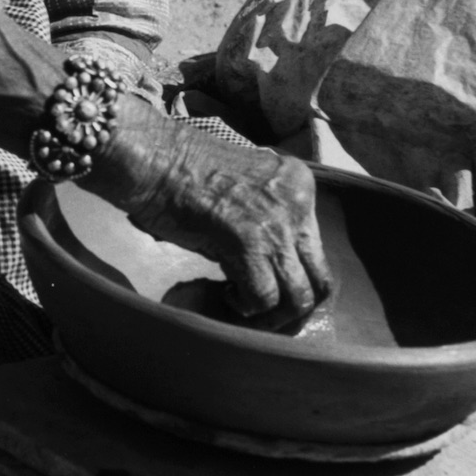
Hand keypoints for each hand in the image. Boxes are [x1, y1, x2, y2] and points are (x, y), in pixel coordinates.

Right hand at [91, 102, 332, 329]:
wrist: (154, 158)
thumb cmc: (183, 172)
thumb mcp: (242, 189)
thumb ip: (264, 220)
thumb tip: (266, 265)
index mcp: (298, 186)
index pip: (317, 249)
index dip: (294, 276)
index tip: (267, 284)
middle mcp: (299, 205)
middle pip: (320, 278)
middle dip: (295, 307)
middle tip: (266, 315)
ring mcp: (278, 225)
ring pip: (300, 296)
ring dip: (273, 316)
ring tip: (244, 309)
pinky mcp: (251, 244)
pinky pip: (265, 297)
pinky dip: (246, 308)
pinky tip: (226, 295)